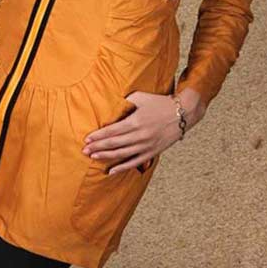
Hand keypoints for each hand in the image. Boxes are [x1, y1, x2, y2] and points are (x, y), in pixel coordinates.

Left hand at [81, 88, 204, 174]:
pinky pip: (134, 162)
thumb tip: (113, 102)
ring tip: (93, 157)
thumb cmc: (160, 103)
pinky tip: (111, 171)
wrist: (182, 113)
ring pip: (122, 154)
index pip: (112, 131)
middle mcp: (139, 135)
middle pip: (114, 143)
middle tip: (84, 150)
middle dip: (97, 147)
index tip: (87, 139)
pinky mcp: (151, 152)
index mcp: (135, 121)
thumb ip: (126, 100)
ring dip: (106, 157)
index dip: (98, 136)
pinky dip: (122, 167)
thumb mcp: (142, 97)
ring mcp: (145, 145)